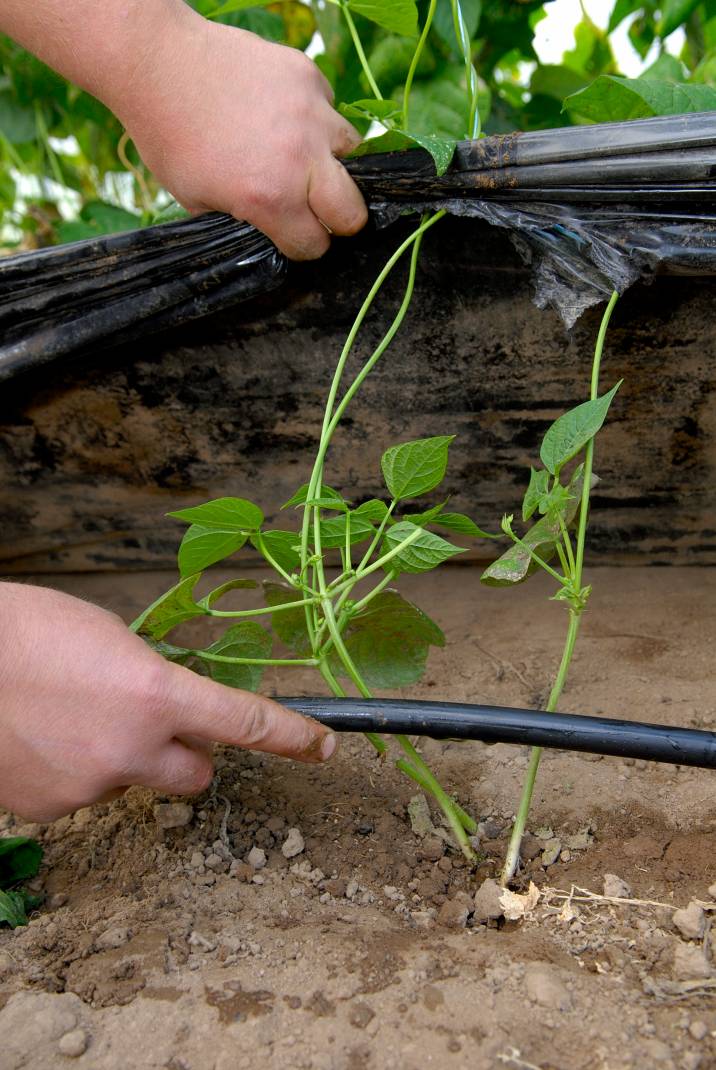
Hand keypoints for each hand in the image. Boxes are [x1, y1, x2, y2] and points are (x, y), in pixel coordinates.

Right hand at [0, 583, 335, 821]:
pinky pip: (86, 794)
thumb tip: (172, 708)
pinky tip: (44, 739)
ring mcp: (91, 786)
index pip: (247, 723)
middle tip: (152, 723)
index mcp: (157, 694)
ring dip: (123, 759)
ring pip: (135, 782)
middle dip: (188, 753)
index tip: (323, 748)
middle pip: (197, 774)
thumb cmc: (29, 630)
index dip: (293, 737)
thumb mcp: (112, 639)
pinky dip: (77, 772)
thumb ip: (154, 681)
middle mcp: (132, 750)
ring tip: (71, 717)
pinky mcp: (52, 810)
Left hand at [118, 15, 367, 259]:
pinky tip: (282, 116)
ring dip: (333, 163)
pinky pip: (330, 108)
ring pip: (353, 153)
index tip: (291, 234)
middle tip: (316, 208)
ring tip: (303, 156)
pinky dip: (315, 119)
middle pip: (354, 212)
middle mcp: (301, 158)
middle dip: (338, 219)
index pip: (315, 244)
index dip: (302, 245)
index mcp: (270, 198)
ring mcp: (311, 113)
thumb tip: (274, 233)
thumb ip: (245, 223)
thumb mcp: (197, 202)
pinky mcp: (308, 76)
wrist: (158, 65)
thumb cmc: (169, 138)